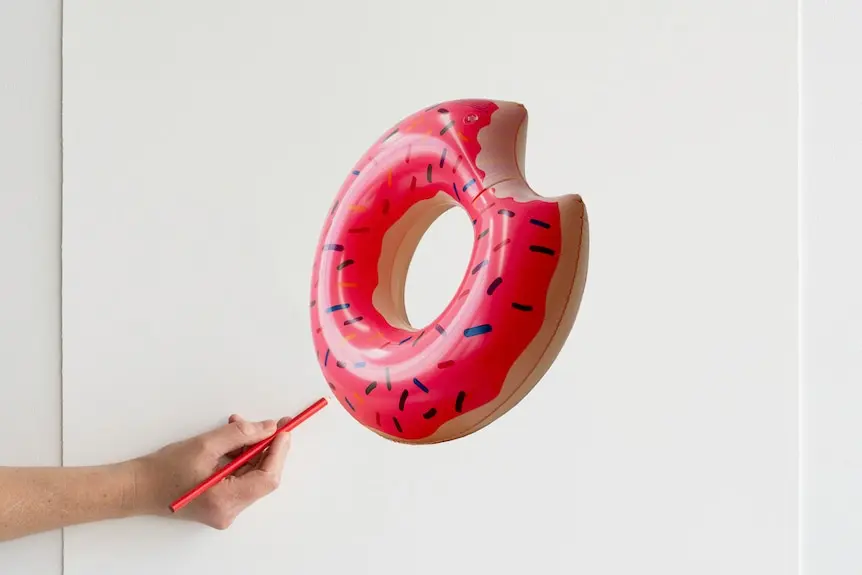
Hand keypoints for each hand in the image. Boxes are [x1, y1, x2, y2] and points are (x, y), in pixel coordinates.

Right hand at [132, 414, 291, 528]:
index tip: (283, 430)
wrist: (137, 487)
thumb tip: (268, 428)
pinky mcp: (219, 503)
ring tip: (241, 426)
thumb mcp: (205, 445)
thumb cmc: (164, 469)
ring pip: (252, 476)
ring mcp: (224, 510)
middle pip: (262, 477)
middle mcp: (228, 511)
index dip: (278, 452)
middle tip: (273, 423)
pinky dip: (241, 458)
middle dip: (267, 447)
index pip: (267, 478)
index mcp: (225, 501)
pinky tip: (233, 440)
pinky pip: (240, 479)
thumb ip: (240, 435)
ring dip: (252, 449)